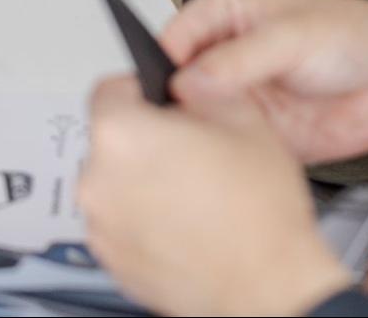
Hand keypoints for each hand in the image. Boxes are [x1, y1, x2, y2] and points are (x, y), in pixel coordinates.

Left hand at [80, 76, 351, 316]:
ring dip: (143, 182)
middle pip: (111, 140)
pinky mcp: (112, 260)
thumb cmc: (259, 215)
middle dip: (145, 140)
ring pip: (116, 184)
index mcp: (123, 134)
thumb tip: (184, 80)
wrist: (268, 288)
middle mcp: (99, 179)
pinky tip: (185, 224)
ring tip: (193, 194)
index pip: (108, 88)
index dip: (141, 89)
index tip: (159, 102)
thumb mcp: (243, 118)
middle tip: (190, 151)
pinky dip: (144, 219)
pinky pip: (120, 223)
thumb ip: (201, 85)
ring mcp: (102, 226)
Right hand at [164, 0, 367, 163]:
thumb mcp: (294, 36)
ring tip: (205, 144)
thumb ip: (241, 58)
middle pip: (175, 84)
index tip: (165, 88)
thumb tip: (189, 80)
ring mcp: (236, 101)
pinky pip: (222, 151)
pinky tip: (226, 164)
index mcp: (223, 19)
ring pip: (194, 121)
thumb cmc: (353, 37)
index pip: (174, 37)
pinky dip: (219, 160)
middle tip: (180, 123)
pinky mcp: (253, 137)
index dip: (163, 62)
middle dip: (172, 105)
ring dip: (194, 135)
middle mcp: (222, 60)